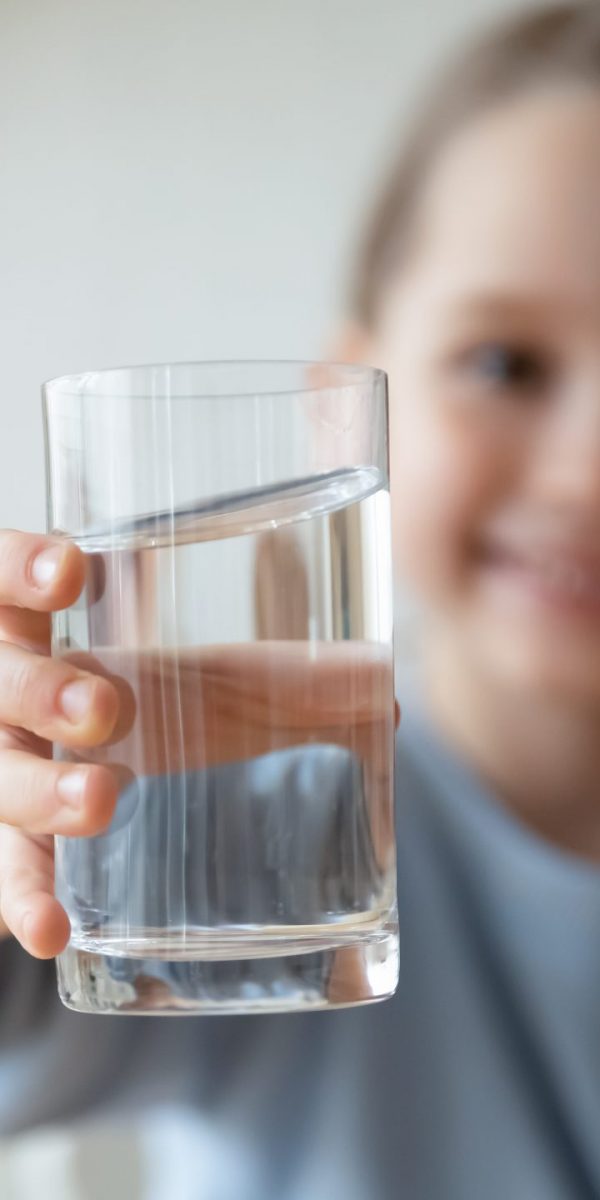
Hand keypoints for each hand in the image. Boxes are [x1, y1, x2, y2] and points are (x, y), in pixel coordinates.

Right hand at [0, 530, 396, 961]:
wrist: (81, 780)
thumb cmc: (144, 707)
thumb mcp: (200, 684)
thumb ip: (283, 681)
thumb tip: (387, 688)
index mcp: (38, 629)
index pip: (8, 582)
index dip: (24, 571)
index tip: (73, 573)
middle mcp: (4, 696)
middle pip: (1, 682)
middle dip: (44, 691)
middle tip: (107, 708)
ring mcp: (1, 770)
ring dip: (42, 793)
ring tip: (102, 801)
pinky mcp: (10, 844)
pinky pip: (6, 872)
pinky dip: (24, 901)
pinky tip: (52, 932)